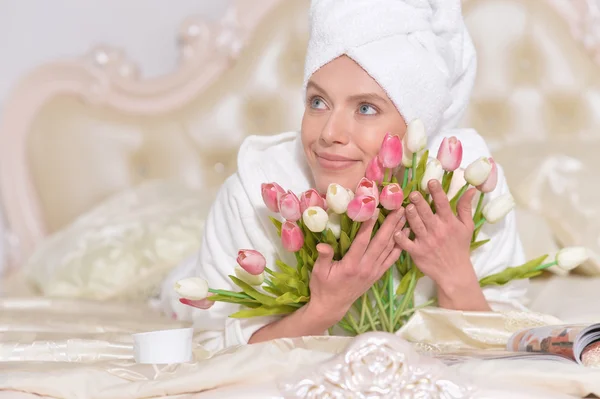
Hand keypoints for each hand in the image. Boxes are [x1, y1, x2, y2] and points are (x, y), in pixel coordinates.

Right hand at [307, 208, 405, 322]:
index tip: (376, 210)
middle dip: (391, 224)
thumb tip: (323, 245)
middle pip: (381, 242)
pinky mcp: (377, 275)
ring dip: (398, 232)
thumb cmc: (323, 287)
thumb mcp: (319, 272)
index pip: (362, 241)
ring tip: (405, 216)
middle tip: (400, 208)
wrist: (332, 306)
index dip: (369, 225)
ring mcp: (373, 271)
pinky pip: (391, 259)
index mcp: (351, 264)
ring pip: (389, 249)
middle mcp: (366, 267)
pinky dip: (399, 247)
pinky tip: (405, 236)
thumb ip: (323, 257)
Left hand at [394, 180, 488, 309]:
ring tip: (406, 207)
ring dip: (410, 216)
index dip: (437, 192)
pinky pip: (406, 243)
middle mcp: (437, 230)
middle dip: (420, 202)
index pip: (443, 204)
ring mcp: (426, 242)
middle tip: (413, 193)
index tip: (431, 181)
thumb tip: (471, 189)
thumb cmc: (459, 246)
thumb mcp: (466, 227)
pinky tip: (395, 231)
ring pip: (416, 225)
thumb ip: (465, 207)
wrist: (454, 272)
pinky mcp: (417, 252)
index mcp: (449, 223)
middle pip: (427, 213)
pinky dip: (400, 238)